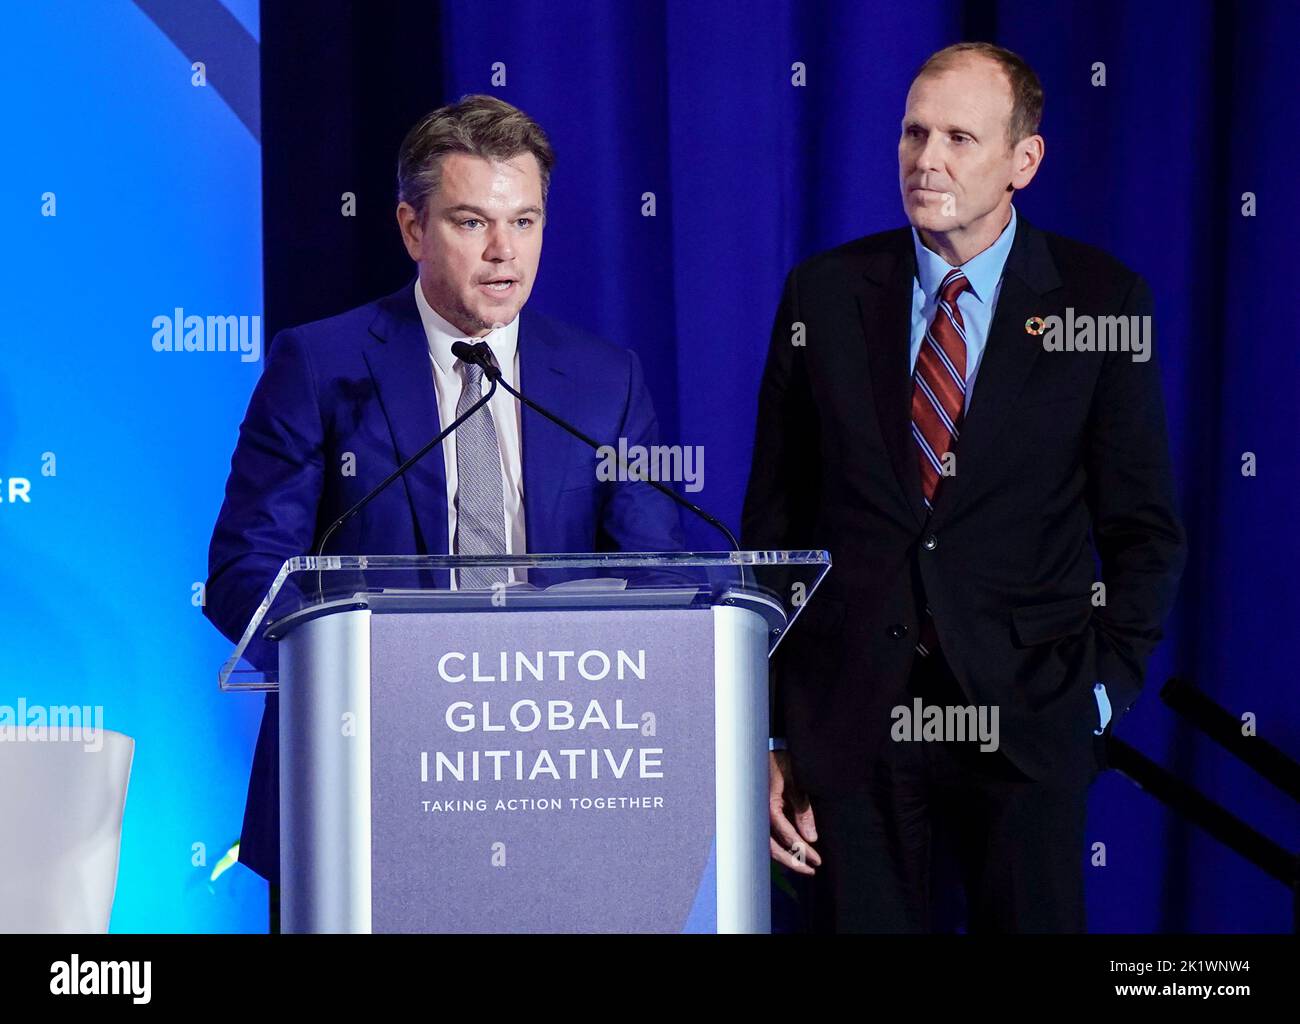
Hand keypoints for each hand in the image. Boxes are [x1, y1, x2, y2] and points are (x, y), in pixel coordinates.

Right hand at [769, 750, 820, 875]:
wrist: (763, 750)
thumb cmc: (782, 762)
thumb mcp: (797, 782)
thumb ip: (803, 809)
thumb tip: (811, 838)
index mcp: (767, 804)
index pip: (784, 833)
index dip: (800, 848)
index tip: (817, 859)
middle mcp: (759, 813)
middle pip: (771, 846)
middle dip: (792, 861)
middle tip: (812, 870)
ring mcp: (758, 814)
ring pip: (768, 844)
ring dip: (786, 857)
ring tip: (806, 867)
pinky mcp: (760, 813)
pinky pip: (769, 835)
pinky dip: (782, 846)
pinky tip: (794, 853)